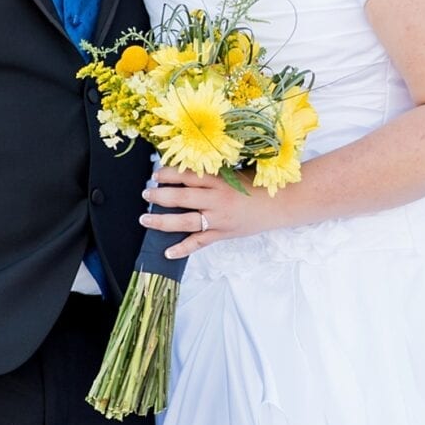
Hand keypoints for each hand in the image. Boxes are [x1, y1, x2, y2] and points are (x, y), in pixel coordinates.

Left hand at [140, 168, 258, 260]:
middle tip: (145, 193)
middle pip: (181, 197)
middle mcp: (216, 199)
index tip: (156, 174)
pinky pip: (199, 243)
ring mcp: (218, 219)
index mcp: (219, 181)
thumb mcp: (235, 173)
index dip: (169, 174)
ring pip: (185, 221)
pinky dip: (182, 249)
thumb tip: (185, 171)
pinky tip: (168, 252)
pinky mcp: (222, 234)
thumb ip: (213, 174)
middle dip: (159, 196)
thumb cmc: (257, 186)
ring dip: (162, 221)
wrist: (280, 204)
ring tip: (145, 219)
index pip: (188, 175)